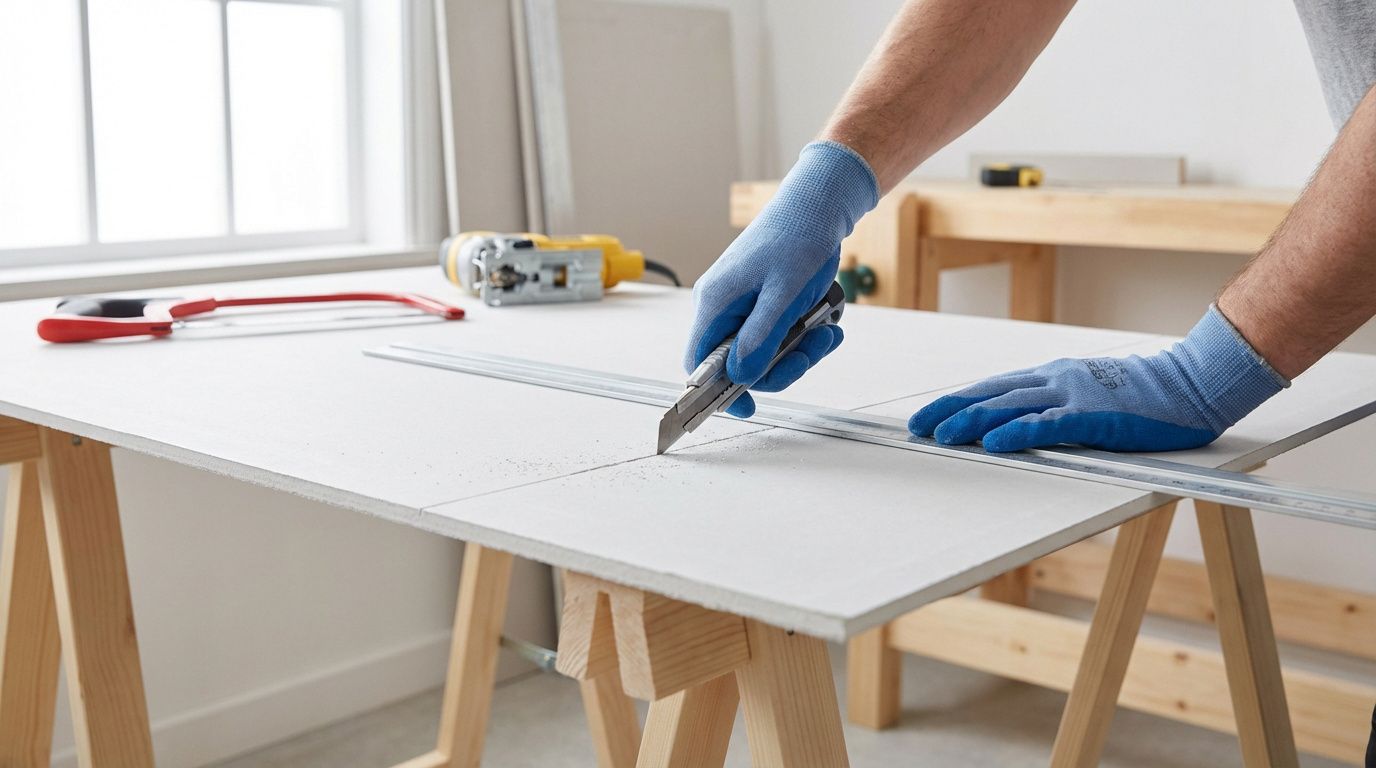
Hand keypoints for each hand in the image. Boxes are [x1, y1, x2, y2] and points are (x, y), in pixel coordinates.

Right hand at [686, 141, 878, 417]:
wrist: (820, 203)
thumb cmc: (797, 235)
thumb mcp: (782, 292)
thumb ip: (761, 337)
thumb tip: (742, 378)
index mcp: (715, 303)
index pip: (699, 363)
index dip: (718, 391)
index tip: (747, 408)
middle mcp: (724, 306)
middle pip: (739, 362)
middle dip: (780, 365)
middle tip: (811, 351)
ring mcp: (745, 304)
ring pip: (764, 352)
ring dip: (800, 350)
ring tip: (827, 332)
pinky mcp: (766, 302)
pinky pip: (780, 335)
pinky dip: (804, 336)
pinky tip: (825, 322)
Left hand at [909, 306, 1288, 451]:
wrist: (1193, 384)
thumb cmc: (1145, 397)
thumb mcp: (1090, 395)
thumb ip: (1056, 407)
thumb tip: (1018, 426)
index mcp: (1052, 376)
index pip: (992, 388)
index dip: (956, 402)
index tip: (926, 417)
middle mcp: (1055, 380)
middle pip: (990, 395)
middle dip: (949, 411)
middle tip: (916, 429)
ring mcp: (1074, 395)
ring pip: (1010, 407)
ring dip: (972, 423)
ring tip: (941, 437)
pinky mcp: (1095, 415)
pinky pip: (1048, 425)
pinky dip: (1016, 433)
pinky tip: (993, 443)